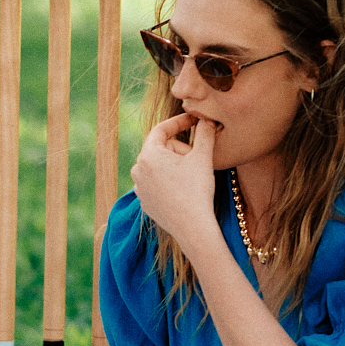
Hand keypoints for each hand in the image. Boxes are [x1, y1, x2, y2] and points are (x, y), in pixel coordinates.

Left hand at [132, 112, 224, 248]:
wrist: (192, 227)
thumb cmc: (197, 190)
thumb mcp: (203, 157)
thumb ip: (204, 133)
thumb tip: (206, 118)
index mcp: (147, 155)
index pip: (161, 129)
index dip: (179, 122)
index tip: (194, 119)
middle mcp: (137, 169)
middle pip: (161, 149)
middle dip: (180, 149)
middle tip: (198, 158)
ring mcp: (138, 187)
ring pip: (159, 166)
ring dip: (176, 165)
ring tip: (192, 175)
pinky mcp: (144, 201)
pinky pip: (157, 182)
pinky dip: (170, 180)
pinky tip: (184, 189)